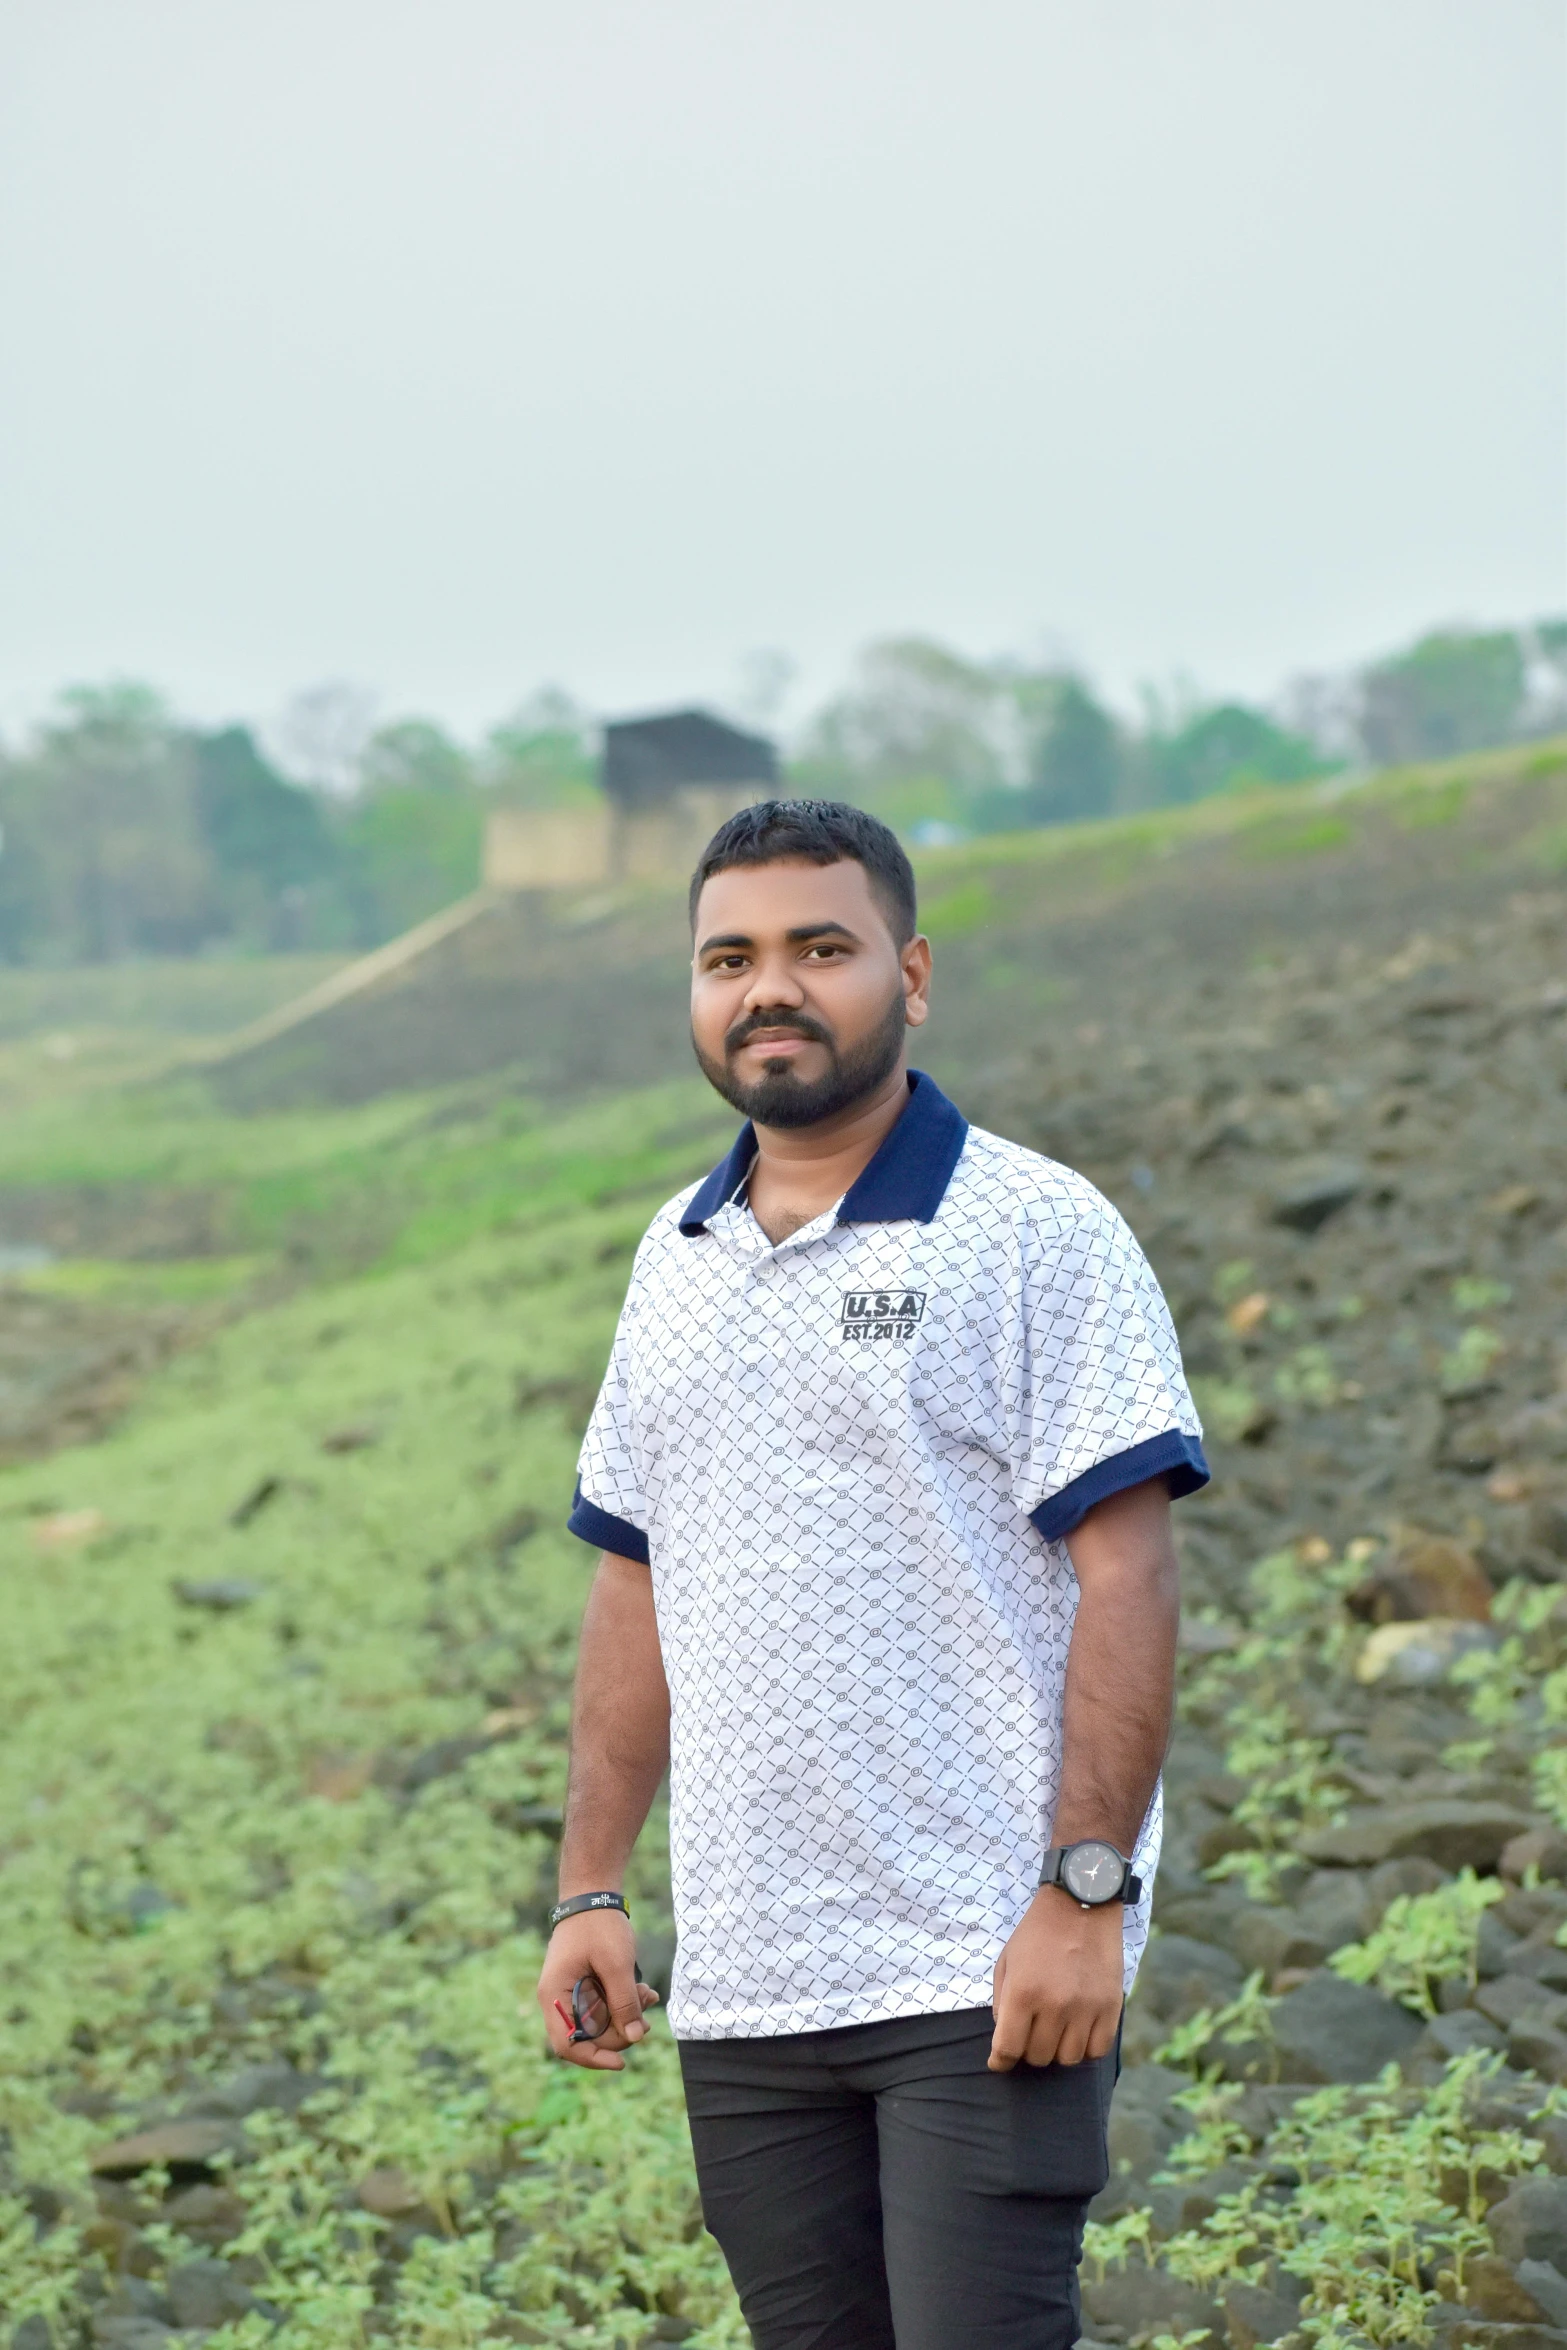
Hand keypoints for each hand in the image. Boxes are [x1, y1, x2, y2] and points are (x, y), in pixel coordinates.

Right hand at [532, 1911, 659, 2070]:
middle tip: (646, 2021)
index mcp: (555, 1995)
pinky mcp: (583, 1985)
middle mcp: (558, 1998)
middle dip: (619, 2032)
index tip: (621, 2062)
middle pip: (587, 2036)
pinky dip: (623, 2002)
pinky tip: (643, 1991)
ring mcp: (570, 1992)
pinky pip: (603, 2005)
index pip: (568, 2044)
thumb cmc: (600, 1925)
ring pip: (599, 2022)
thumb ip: (624, 2002)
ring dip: (625, 2015)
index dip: (594, 2058)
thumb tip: (635, 2038)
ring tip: (648, 1997)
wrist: (594, 1892)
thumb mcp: (616, 1964)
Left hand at [988, 1889, 1123, 2070]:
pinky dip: (1086, 2047)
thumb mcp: (1007, 1960)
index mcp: (1023, 1993)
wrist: (1080, 1904)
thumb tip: (1005, 2038)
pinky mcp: (1110, 2007)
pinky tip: (1078, 2030)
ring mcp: (1085, 2008)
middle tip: (1031, 2033)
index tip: (999, 2062)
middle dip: (1029, 2049)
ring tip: (1055, 2030)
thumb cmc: (1037, 1933)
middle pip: (1038, 2057)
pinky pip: (1097, 2050)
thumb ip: (1001, 2002)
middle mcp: (1054, 2005)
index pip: (1007, 2049)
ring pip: (1068, 2059)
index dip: (1000, 2061)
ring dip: (1057, 2050)